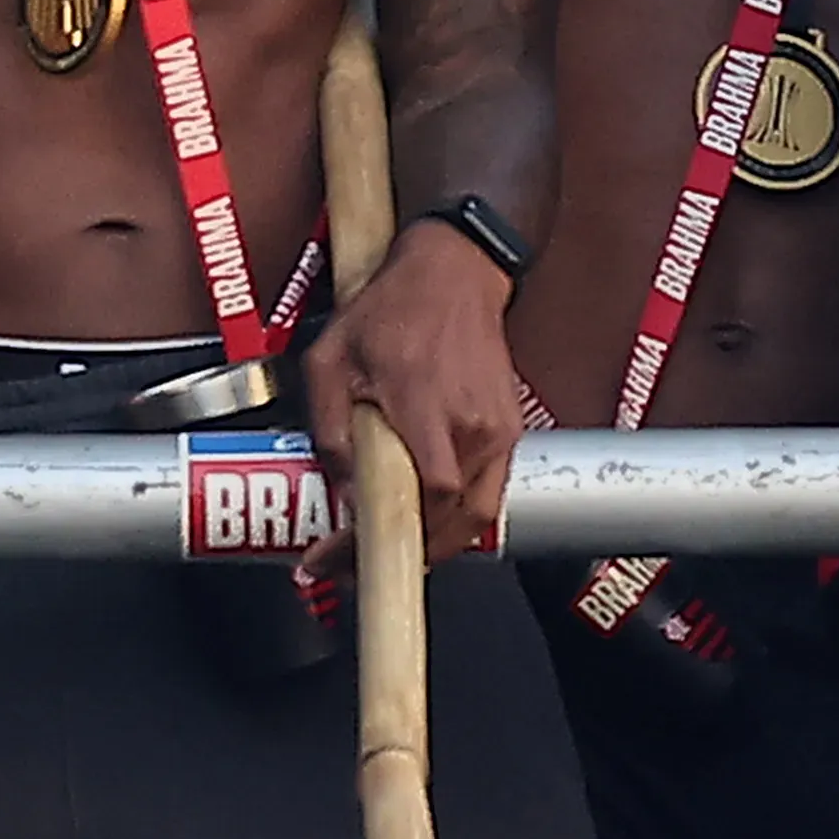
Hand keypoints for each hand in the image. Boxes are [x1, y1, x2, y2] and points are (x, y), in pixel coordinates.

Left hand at [326, 221, 528, 558]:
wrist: (454, 272)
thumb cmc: (393, 308)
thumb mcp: (330, 359)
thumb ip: (330, 430)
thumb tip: (343, 490)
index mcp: (427, 404)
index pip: (424, 495)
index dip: (383, 538)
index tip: (337, 559)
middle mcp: (472, 424)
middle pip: (449, 523)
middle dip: (398, 555)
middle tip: (353, 567)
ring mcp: (497, 431)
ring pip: (471, 518)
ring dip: (431, 545)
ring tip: (387, 551)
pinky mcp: (509, 432)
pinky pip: (487, 497)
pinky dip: (457, 523)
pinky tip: (427, 526)